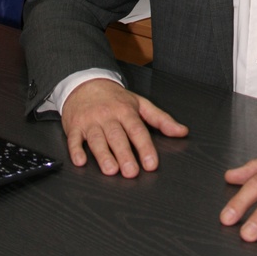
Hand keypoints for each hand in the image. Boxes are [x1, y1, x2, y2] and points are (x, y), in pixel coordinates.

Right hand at [61, 78, 187, 177]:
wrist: (86, 83)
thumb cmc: (114, 98)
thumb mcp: (140, 103)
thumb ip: (161, 119)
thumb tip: (182, 131)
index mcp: (126, 111)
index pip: (137, 130)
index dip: (145, 147)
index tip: (151, 163)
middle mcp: (108, 116)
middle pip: (117, 136)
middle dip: (125, 154)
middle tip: (131, 172)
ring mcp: (91, 121)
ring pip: (97, 139)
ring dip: (103, 155)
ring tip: (111, 170)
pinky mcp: (75, 127)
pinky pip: (74, 139)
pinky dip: (76, 150)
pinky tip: (80, 161)